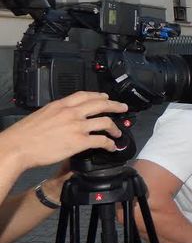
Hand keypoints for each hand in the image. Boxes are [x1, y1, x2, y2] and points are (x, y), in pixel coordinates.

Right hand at [0, 92, 127, 172]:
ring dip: (115, 127)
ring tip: (118, 132)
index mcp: (61, 105)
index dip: (98, 95)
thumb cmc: (24, 134)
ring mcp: (77, 127)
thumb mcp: (42, 115)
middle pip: (100, 104)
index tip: (106, 97)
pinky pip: (101, 141)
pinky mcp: (79, 142)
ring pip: (105, 122)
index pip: (84, 95)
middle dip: (115, 105)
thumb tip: (64, 118)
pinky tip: (112, 147)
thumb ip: (57, 114)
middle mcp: (71, 113)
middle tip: (123, 108)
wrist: (17, 147)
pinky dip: (110, 144)